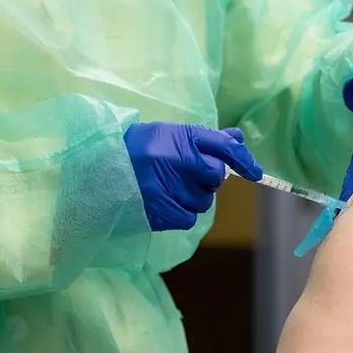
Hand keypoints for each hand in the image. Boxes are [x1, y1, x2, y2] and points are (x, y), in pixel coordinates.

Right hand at [125, 123, 262, 230]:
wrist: (97, 170)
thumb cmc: (137, 150)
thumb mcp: (169, 135)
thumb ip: (205, 139)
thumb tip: (238, 138)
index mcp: (180, 137)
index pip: (222, 146)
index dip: (243, 159)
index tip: (255, 173)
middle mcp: (177, 160)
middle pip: (215, 176)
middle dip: (206, 178)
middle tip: (183, 174)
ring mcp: (169, 187)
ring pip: (204, 200)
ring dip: (192, 197)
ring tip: (167, 187)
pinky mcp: (161, 211)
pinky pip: (189, 217)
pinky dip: (181, 212)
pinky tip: (162, 201)